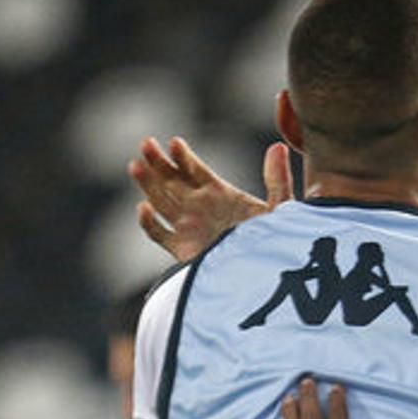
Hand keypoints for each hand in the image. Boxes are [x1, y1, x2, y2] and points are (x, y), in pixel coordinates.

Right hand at [130, 137, 290, 262]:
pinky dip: (149, 223)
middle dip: (158, 162)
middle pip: (171, 180)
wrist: (267, 276)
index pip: (194, 169)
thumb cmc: (277, 242)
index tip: (175, 143)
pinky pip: (159, 234)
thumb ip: (278, 179)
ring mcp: (189, 227)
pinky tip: (145, 208)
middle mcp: (200, 207)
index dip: (183, 156)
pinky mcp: (183, 249)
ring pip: (160, 200)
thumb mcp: (281, 208)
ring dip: (147, 183)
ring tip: (136, 164)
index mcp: (220, 194)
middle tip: (146, 144)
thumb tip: (278, 147)